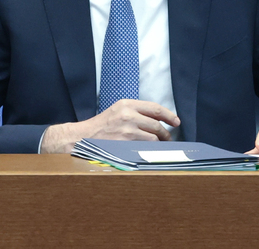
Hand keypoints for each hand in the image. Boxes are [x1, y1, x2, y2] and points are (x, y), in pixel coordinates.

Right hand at [40, 99, 180, 153]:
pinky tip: (150, 152)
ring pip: (153, 138)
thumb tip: (156, 120)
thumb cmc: (101, 126)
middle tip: (168, 138)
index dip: (169, 115)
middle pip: (156, 124)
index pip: (155, 108)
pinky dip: (151, 150)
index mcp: (126, 104)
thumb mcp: (117, 111)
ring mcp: (127, 130)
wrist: (82, 137)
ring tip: (159, 146)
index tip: (176, 121)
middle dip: (165, 133)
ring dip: (159, 144)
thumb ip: (135, 112)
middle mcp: (128, 115)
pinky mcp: (125, 144)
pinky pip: (145, 148)